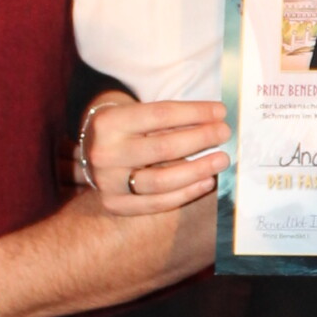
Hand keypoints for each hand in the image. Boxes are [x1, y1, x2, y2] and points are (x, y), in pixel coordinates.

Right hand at [79, 92, 230, 216]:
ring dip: (198, 170)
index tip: (220, 112)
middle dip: (201, 139)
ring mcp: (108, 182)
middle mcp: (105, 153)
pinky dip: (185, 194)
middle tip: (225, 133)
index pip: (160, 115)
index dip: (195, 113)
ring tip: (221, 160)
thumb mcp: (136, 114)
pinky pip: (156, 203)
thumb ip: (169, 120)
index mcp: (109, 122)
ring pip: (161, 180)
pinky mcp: (115, 204)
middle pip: (163, 148)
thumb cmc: (125, 129)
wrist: (91, 153)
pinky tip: (206, 182)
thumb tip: (214, 122)